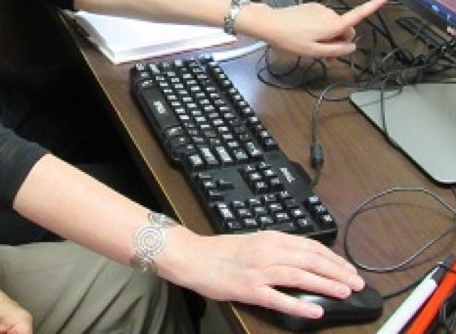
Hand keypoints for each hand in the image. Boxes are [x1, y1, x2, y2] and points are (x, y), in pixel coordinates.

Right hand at [161, 227, 363, 318]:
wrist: (192, 256)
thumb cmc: (220, 251)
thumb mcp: (253, 242)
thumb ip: (276, 248)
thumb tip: (303, 260)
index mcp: (270, 238)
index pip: (310, 246)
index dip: (333, 258)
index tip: (349, 268)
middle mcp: (267, 251)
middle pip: (310, 260)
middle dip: (337, 271)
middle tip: (357, 282)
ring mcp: (259, 270)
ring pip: (300, 276)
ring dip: (325, 284)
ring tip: (345, 292)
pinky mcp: (250, 289)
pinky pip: (279, 298)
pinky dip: (299, 305)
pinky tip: (316, 311)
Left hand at [238, 0, 389, 58]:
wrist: (270, 24)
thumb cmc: (290, 39)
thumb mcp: (314, 52)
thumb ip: (336, 51)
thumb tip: (352, 47)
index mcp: (333, 24)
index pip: (358, 14)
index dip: (375, 5)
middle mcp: (330, 13)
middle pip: (346, 29)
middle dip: (340, 42)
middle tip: (325, 57)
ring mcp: (320, 9)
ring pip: (334, 26)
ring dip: (329, 38)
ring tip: (312, 48)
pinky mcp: (312, 8)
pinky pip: (323, 21)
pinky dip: (321, 30)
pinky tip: (306, 36)